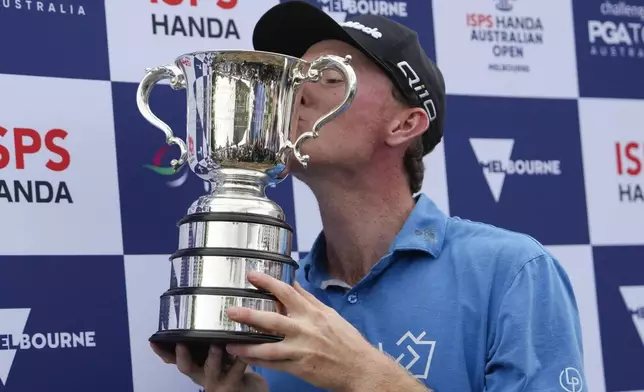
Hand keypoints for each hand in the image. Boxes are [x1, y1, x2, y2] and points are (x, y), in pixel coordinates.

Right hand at [151, 342, 267, 391]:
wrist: (248, 390)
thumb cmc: (231, 368)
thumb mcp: (216, 354)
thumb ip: (209, 339)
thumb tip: (206, 310)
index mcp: (195, 365)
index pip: (173, 359)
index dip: (162, 352)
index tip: (153, 341)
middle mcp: (201, 375)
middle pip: (186, 367)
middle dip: (182, 355)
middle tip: (181, 343)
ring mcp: (216, 382)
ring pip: (211, 369)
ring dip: (213, 356)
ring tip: (216, 344)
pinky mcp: (232, 385)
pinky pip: (236, 371)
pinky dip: (240, 361)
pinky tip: (243, 351)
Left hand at [224, 270, 393, 391]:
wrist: (360, 368)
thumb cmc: (346, 340)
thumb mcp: (329, 315)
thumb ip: (309, 300)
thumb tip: (294, 283)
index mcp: (312, 313)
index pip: (287, 292)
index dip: (267, 282)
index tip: (251, 275)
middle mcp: (305, 329)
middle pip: (272, 319)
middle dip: (249, 314)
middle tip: (231, 310)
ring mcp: (301, 350)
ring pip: (268, 347)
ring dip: (247, 346)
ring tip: (230, 344)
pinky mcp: (299, 368)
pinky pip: (274, 364)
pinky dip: (259, 361)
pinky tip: (246, 358)